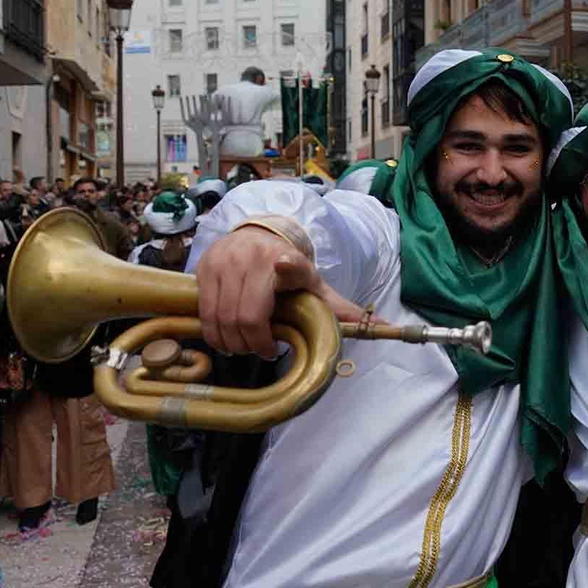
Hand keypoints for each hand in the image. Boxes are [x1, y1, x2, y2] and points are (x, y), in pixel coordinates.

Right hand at [196, 221, 363, 358]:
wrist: (256, 236)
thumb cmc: (289, 268)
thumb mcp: (315, 285)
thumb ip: (341, 309)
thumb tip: (383, 326)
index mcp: (288, 261)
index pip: (290, 264)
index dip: (287, 266)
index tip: (283, 266)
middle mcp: (254, 257)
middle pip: (247, 316)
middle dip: (254, 344)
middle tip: (264, 351)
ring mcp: (225, 261)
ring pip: (222, 318)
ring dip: (233, 343)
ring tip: (246, 347)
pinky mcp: (203, 267)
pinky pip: (205, 313)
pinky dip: (215, 334)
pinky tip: (228, 338)